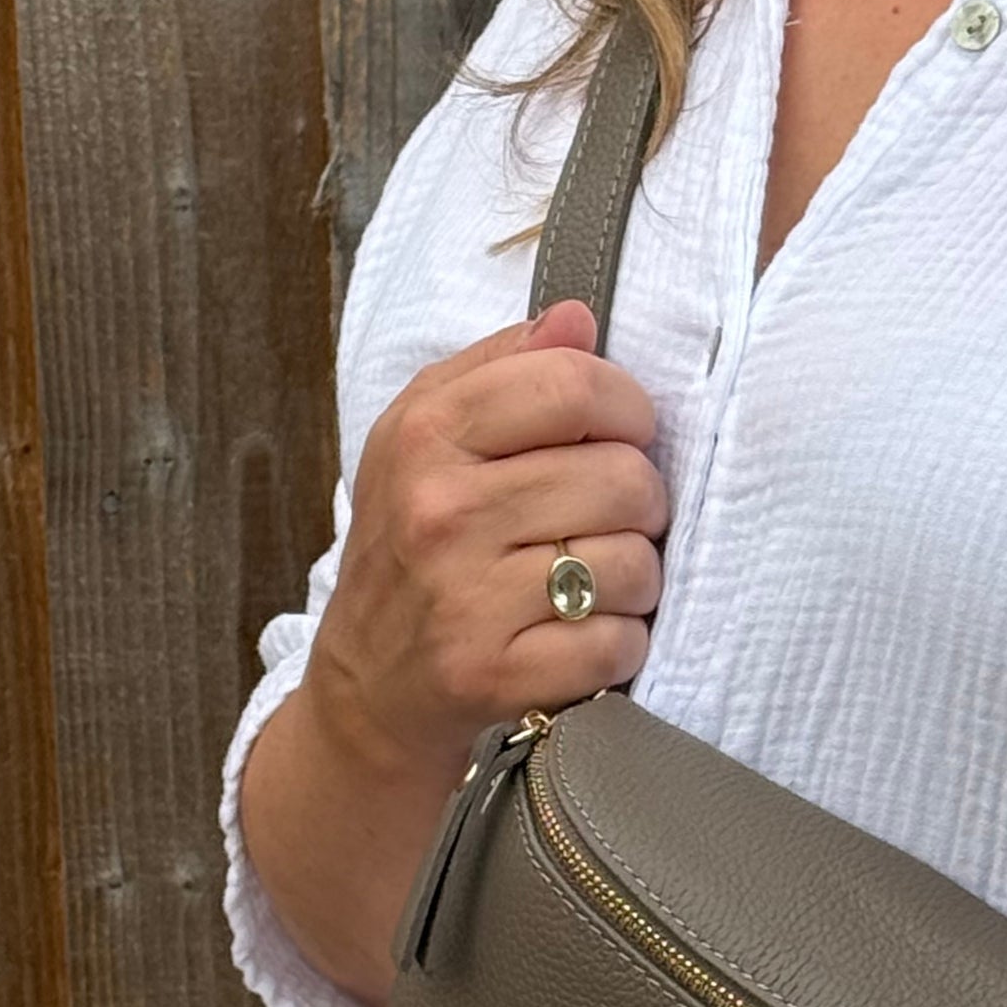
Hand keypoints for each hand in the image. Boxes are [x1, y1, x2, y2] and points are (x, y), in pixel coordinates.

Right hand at [306, 299, 666, 774]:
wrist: (366, 689)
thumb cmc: (413, 551)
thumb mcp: (427, 441)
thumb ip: (504, 368)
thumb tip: (577, 317)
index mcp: (426, 434)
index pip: (574, 385)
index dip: (628, 409)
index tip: (624, 435)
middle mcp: (441, 510)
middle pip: (623, 477)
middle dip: (640, 504)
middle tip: (607, 523)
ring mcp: (465, 597)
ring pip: (633, 563)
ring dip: (636, 580)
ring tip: (595, 583)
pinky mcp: (493, 673)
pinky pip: (616, 642)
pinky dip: (619, 645)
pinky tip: (584, 638)